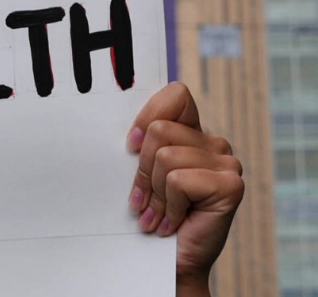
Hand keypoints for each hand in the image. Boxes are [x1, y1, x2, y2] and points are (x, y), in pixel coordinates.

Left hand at [126, 82, 243, 295]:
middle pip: (159, 129)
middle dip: (142, 169)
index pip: (175, 95)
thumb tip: (126, 132)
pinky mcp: (230, 184)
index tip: (130, 146)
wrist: (168, 261)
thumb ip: (141, 145)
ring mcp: (227, 162)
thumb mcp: (142, 173)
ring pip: (165, 156)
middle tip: (145, 199)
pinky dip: (168, 205)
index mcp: (193, 133)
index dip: (146, 116)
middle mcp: (214, 143)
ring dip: (154, 193)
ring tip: (159, 213)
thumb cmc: (152, 215)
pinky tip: (173, 221)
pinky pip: (178, 180)